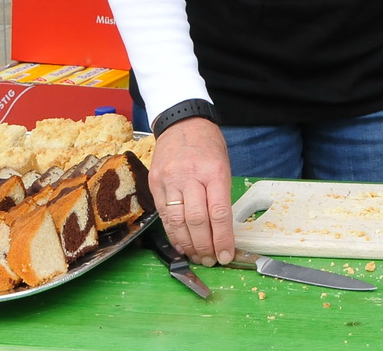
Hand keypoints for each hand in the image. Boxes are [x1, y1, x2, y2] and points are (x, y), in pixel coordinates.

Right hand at [151, 116, 235, 265]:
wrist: (181, 121)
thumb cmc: (208, 144)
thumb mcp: (223, 164)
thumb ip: (221, 194)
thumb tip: (222, 228)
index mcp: (214, 171)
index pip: (219, 212)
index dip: (223, 238)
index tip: (227, 255)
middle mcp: (190, 176)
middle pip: (197, 220)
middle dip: (206, 246)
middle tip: (212, 260)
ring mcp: (169, 180)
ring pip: (177, 221)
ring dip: (188, 245)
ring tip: (198, 257)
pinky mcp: (154, 184)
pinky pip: (163, 215)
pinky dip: (173, 234)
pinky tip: (181, 245)